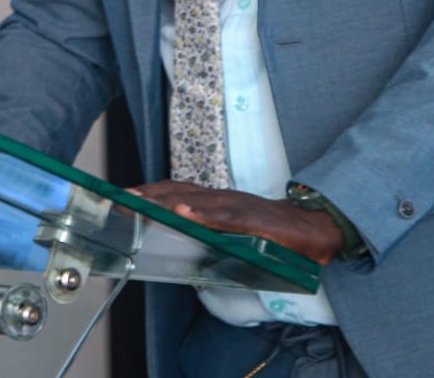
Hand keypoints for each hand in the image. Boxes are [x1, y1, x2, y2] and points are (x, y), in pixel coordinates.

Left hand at [130, 181, 344, 264]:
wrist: (313, 229)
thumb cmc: (273, 233)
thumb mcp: (234, 233)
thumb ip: (210, 234)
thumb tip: (181, 242)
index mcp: (217, 202)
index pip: (176, 192)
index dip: (149, 193)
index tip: (121, 197)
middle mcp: (223, 198)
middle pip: (179, 191)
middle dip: (148, 195)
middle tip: (120, 200)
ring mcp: (237, 206)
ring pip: (197, 200)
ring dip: (167, 202)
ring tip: (142, 205)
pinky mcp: (254, 219)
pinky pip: (225, 216)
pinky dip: (204, 215)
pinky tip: (186, 216)